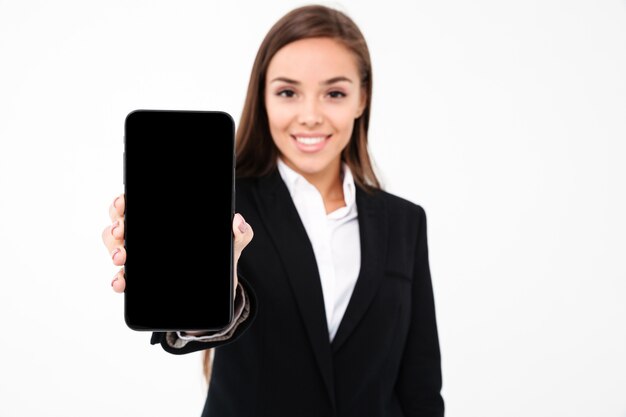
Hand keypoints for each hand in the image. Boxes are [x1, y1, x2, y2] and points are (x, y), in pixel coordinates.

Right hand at [101, 193, 253, 294]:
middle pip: (120, 222)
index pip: (138, 202)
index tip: (123, 201)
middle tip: (122, 230)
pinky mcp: (141, 281)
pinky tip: (121, 282)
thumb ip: (240, 233)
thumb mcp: (233, 245)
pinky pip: (123, 277)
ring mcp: (142, 258)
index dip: (124, 200)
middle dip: (115, 224)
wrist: (219, 293)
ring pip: (116, 247)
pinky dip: (118, 279)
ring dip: (113, 250)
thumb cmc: (220, 259)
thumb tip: (237, 221)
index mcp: (165, 219)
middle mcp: (148, 235)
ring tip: (121, 258)